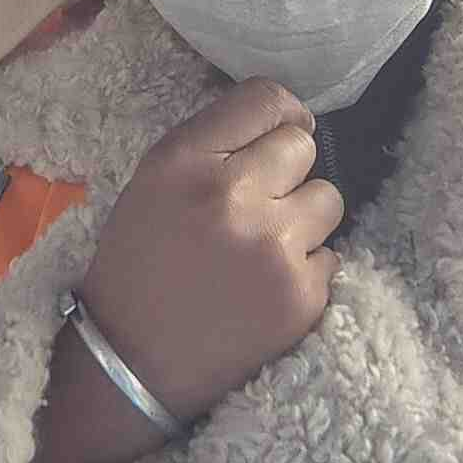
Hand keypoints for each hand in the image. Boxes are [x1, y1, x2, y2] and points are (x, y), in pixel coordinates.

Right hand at [81, 77, 343, 423]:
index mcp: (184, 160)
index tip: (281, 130)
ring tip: (265, 245)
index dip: (281, 112)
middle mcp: (231, 194)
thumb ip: (214, 142)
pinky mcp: (301, 296)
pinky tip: (265, 286)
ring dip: (304, 216)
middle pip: (302, 145)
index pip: (265, 98)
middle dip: (286, 169)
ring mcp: (272, 247)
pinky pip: (332, 255)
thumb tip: (287, 118)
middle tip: (259, 200)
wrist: (130, 364)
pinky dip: (305, 268)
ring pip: (329, 198)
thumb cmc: (140, 262)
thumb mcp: (154, 181)